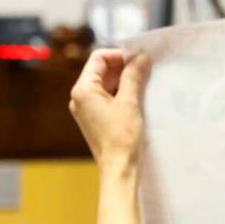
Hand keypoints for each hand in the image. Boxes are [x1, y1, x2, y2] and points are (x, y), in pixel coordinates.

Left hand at [69, 48, 151, 173]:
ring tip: (143, 82)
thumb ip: (133, 75)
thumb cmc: (121, 137)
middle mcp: (80, 98)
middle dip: (123, 67)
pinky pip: (106, 97)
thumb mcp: (129, 101)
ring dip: (123, 80)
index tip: (138, 59)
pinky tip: (136, 96)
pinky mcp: (94, 118)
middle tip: (144, 68)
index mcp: (83, 90)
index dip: (120, 55)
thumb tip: (141, 57)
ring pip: (105, 84)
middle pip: (101, 70)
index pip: (99, 58)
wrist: (118, 168)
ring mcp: (85, 109)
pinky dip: (120, 93)